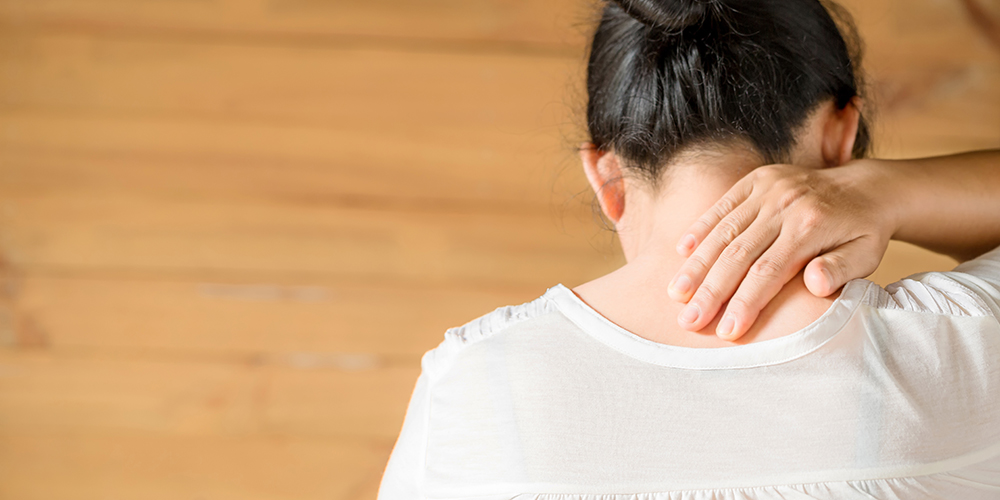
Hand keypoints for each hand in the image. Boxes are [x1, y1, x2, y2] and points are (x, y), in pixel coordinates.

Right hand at [667, 162, 894, 339]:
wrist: (867, 187)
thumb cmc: (864, 232)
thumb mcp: (866, 254)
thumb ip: (841, 270)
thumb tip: (814, 284)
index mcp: (811, 226)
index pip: (769, 271)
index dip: (745, 302)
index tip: (727, 332)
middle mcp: (785, 203)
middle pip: (738, 253)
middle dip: (710, 291)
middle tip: (688, 321)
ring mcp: (768, 188)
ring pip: (724, 231)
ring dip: (697, 264)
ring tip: (676, 294)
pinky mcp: (757, 179)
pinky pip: (722, 206)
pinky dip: (700, 229)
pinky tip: (680, 252)